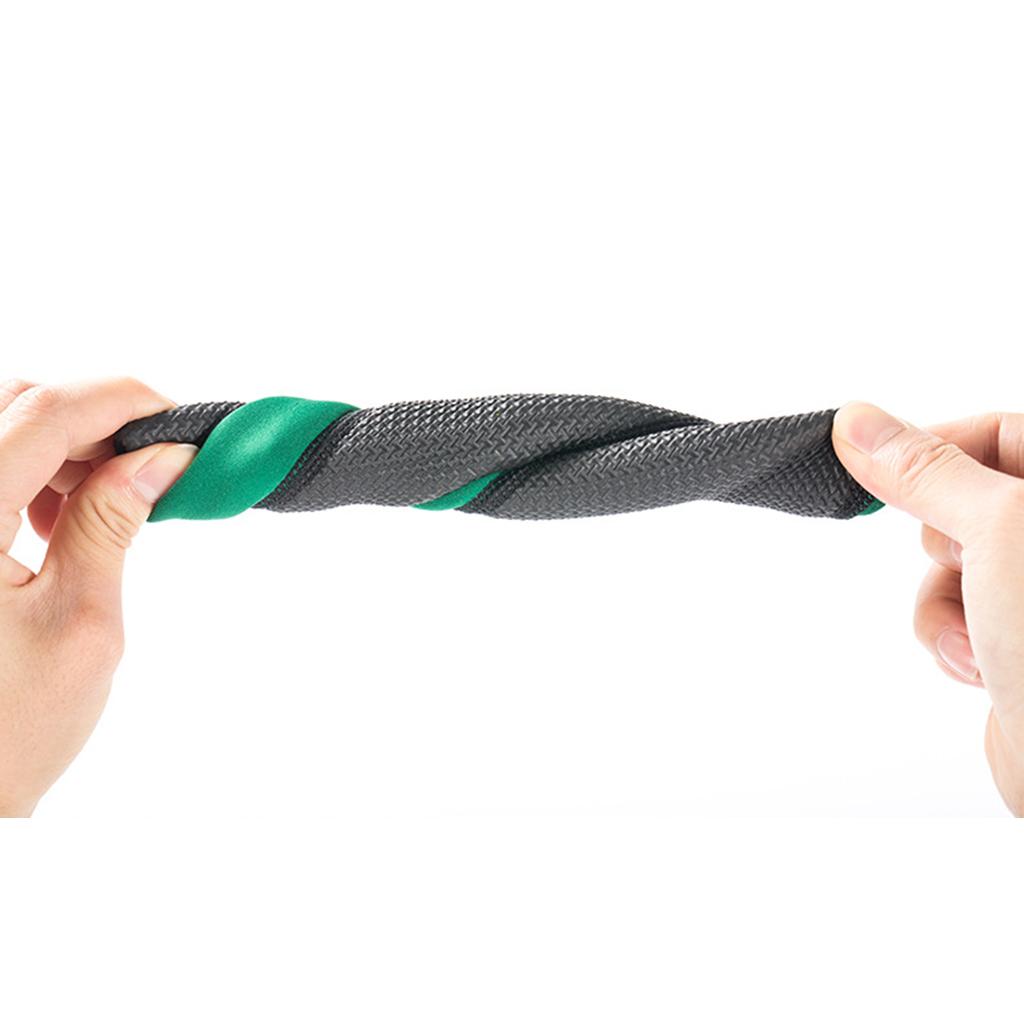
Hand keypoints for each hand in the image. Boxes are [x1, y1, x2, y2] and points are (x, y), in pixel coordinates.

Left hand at [0, 379, 194, 815]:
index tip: (178, 424)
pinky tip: (57, 518)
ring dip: (61, 445)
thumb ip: (111, 522)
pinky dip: (30, 470)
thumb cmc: (7, 730)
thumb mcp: (83, 621)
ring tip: (106, 502)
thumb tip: (161, 458)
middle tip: (151, 462)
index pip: (43, 414)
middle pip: (12, 404)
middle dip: (93, 419)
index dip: (121, 402)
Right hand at [833, 403, 1023, 814]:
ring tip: (976, 636)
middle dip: (941, 540)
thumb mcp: (997, 529)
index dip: (936, 444)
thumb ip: (926, 469)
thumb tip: (860, 422)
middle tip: (964, 563)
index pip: (999, 431)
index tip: (876, 464)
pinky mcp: (1014, 636)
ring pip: (949, 561)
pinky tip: (977, 665)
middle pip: (965, 498)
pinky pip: (950, 610)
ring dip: (941, 600)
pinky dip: (946, 636)